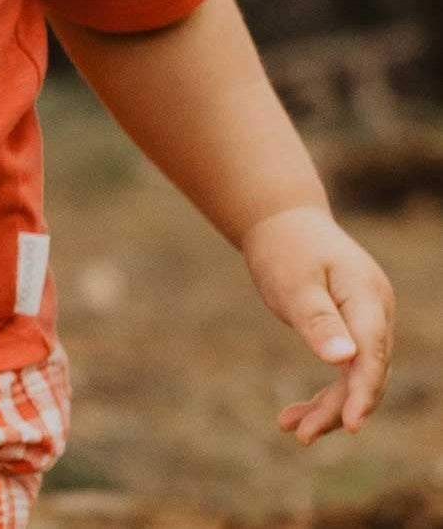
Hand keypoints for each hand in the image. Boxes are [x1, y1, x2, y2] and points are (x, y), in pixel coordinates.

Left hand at [239, 204, 394, 445]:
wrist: (281, 221)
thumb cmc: (285, 248)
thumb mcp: (294, 282)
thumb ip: (318, 320)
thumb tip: (345, 359)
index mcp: (367, 297)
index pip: (372, 354)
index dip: (363, 392)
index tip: (350, 425)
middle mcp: (376, 313)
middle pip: (367, 372)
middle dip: (337, 408)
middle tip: (300, 434)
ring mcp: (367, 322)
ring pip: (356, 377)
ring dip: (328, 406)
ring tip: (290, 427)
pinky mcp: (352, 330)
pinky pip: (345, 370)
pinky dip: (324, 392)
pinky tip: (295, 413)